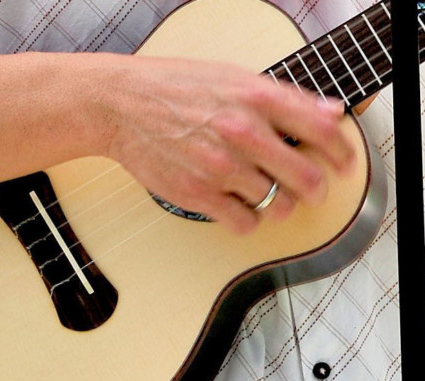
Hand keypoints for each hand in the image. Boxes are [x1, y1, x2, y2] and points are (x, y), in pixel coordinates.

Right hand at [102, 56, 354, 233]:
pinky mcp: (197, 194)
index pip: (321, 131)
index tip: (341, 163)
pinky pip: (244, 222)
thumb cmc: (173, 86)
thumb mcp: (232, 76)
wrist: (122, 105)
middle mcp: (242, 133)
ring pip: (276, 203)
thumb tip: (328, 112)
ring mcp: (220, 167)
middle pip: (306, 178)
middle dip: (315, 189)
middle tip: (310, 190)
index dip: (341, 152)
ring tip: (261, 192)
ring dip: (277, 203)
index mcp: (256, 98)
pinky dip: (248, 219)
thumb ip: (282, 96)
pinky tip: (237, 205)